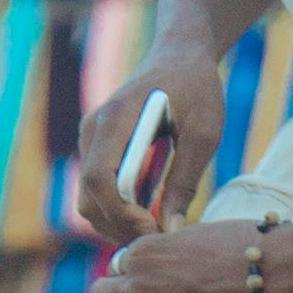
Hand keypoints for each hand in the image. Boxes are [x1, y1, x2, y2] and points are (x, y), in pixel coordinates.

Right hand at [75, 68, 200, 252]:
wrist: (180, 52)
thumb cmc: (197, 87)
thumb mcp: (203, 133)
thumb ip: (185, 181)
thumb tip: (172, 231)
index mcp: (117, 118)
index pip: (99, 179)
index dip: (121, 214)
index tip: (155, 229)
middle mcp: (94, 129)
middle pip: (88, 197)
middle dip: (119, 227)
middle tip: (160, 240)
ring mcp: (91, 138)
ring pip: (88, 198)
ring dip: (116, 223)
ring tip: (157, 230)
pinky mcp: (97, 146)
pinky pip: (96, 188)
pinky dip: (116, 210)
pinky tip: (149, 215)